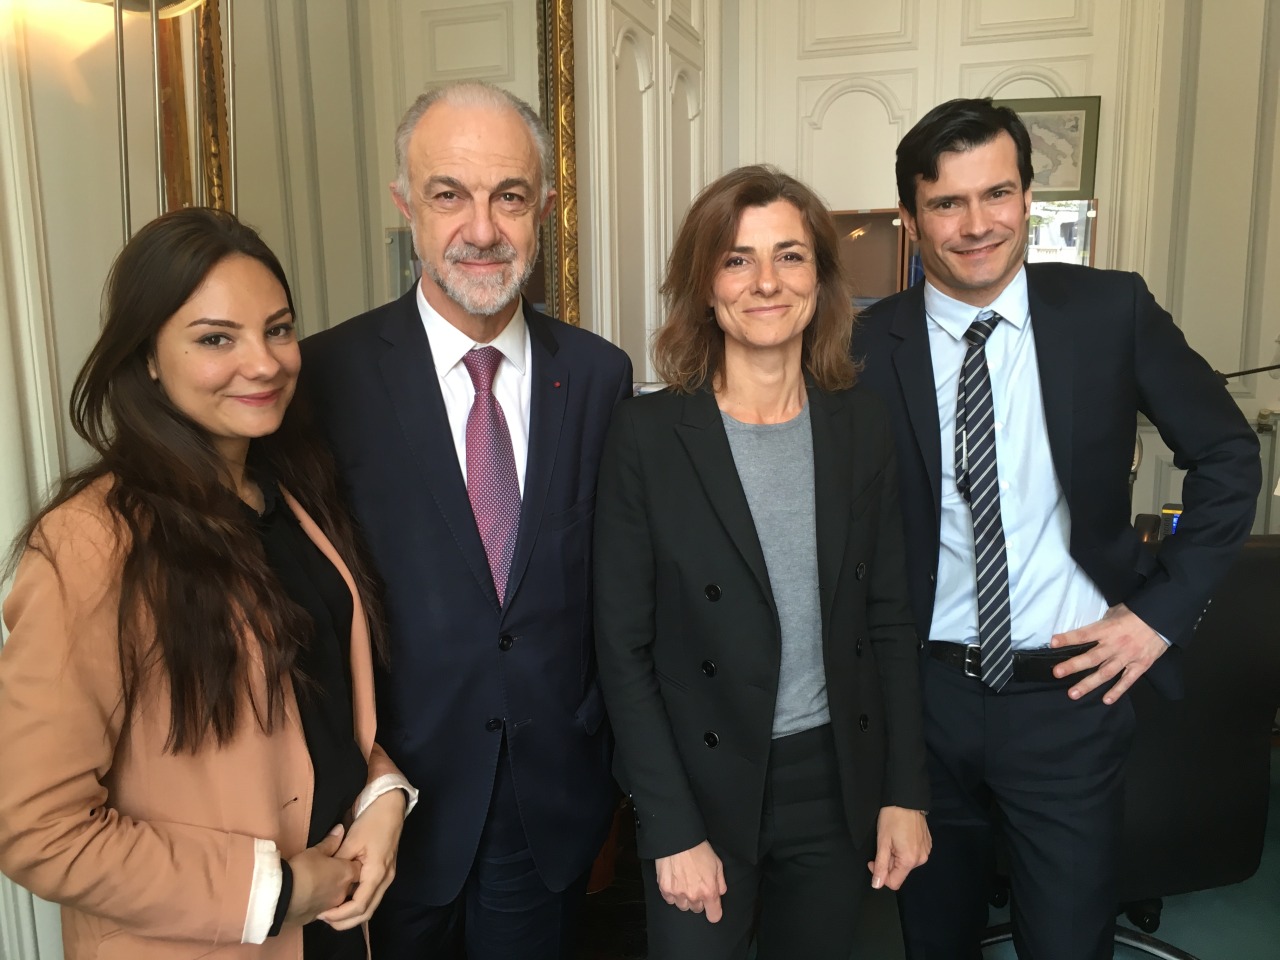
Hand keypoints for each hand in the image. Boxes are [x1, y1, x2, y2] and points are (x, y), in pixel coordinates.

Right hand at [285, 825, 360, 925]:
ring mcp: (331, 907)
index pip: (360, 868)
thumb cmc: (302, 869)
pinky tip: (311, 897)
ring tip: (321, 885)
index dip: (354, 863)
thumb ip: (331, 842)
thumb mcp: (315, 851)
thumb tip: (341, 828)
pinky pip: (325, 909)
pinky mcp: (317, 917)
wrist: (282, 895)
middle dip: (346, 879)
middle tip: (332, 872)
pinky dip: (321, 902)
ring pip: (339, 899)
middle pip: (352, 885)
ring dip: (333, 893)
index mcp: (347, 873)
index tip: (345, 859)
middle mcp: (343, 892)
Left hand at [316, 789, 407, 929]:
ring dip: (351, 914)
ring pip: (370, 906)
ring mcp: (387, 876)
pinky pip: (371, 896)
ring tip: (330, 913)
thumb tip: (325, 879)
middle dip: (345, 921)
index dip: (341, 914)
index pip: (360, 905)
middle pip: (367, 912)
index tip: (323, 913)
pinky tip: (342, 900)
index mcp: (377, 872)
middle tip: (324, 919)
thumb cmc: (372, 820)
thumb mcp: (351, 840)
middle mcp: (386, 879)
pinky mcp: (384, 872)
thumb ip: (339, 862)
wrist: (390, 806)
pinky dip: (357, 903)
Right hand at [654, 840, 726, 922]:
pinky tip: (674, 882)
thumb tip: (720, 893)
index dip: (714, 912)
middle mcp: (693, 895)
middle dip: (698, 900)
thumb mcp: (717, 863)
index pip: (714, 916)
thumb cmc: (698, 849)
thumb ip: (720, 882)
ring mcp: (678, 893)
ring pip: (683, 906)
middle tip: (696, 885)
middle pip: (697, 909)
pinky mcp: (665, 889)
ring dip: (684, 898)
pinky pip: (669, 900)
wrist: (678, 839)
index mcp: (708, 891)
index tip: (712, 908)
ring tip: (684, 883)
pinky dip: (672, 894)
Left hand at [867, 806, 929, 889]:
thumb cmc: (892, 818)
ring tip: (892, 839)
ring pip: (906, 863)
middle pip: (900, 872)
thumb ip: (880, 865)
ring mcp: (926, 851)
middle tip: (883, 846)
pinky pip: (913, 855)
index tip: (873, 860)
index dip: (880, 875)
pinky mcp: (927, 844)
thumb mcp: (882, 842)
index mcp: (909, 860)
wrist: (906, 799)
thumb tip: (877, 885)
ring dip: (896, 856)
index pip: (894, 882)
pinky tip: (901, 837)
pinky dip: (904, 850)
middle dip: (889, 863)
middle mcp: (921, 859)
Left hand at [1050, 603, 1167, 703]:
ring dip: (1088, 684)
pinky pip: (1127, 681)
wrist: (1164, 619)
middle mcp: (1116, 645)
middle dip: (1073, 666)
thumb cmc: (1138, 613)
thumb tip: (1088, 631)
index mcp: (1108, 629)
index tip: (1053, 643)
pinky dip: (1117, 691)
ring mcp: (1128, 657)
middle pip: (1091, 657)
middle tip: (1057, 673)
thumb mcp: (1116, 611)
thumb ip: (1102, 623)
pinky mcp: (1140, 666)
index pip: (1084, 634)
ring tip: (1073, 693)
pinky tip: (1106, 700)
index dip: (1068, 638)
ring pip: (1105, 673)